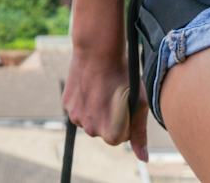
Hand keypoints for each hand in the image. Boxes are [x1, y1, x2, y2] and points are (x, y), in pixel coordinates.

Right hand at [62, 47, 147, 161]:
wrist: (97, 51)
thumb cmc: (123, 76)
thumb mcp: (138, 104)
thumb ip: (139, 134)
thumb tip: (143, 159)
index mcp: (111, 134)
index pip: (121, 137)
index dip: (126, 120)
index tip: (125, 103)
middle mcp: (91, 131)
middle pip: (104, 130)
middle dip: (110, 117)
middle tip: (113, 94)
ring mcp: (76, 118)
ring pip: (90, 120)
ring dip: (96, 110)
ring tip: (101, 89)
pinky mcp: (66, 105)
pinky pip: (78, 110)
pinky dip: (83, 102)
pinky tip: (90, 86)